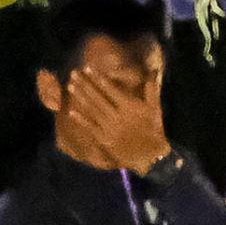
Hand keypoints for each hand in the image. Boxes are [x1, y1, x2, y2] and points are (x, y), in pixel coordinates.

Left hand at [52, 57, 173, 175]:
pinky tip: (71, 111)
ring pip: (92, 110)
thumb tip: (154, 69)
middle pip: (98, 97)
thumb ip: (152, 88)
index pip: (110, 89)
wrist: (151, 156)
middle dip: (85, 84)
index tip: (88, 68)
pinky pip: (91, 127)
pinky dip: (81, 119)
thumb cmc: (153, 130)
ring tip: (71, 86)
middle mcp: (117, 116)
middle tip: (74, 73)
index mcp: (129, 106)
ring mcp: (109, 128)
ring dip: (80, 97)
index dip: (98, 78)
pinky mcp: (105, 140)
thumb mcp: (155, 108)